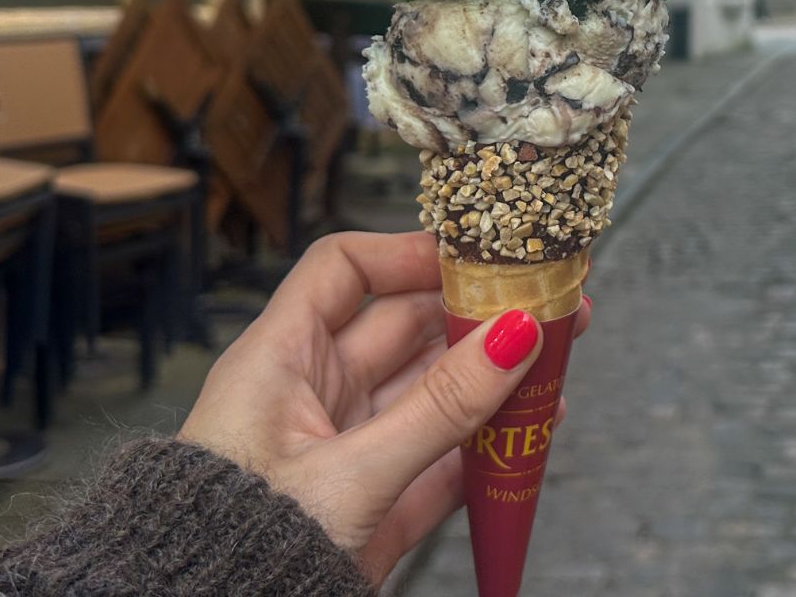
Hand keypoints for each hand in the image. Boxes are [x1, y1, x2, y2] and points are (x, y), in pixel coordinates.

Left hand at [179, 230, 590, 582]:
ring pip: (434, 394)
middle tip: (548, 304)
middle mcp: (313, 394)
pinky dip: (489, 445)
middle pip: (406, 328)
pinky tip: (534, 429)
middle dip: (478, 314)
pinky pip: (443, 458)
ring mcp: (347, 448)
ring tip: (557, 361)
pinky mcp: (376, 503)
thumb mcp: (349, 472)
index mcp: (279, 360)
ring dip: (493, 380)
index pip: (345, 270)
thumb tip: (514, 337)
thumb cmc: (238, 543)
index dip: (409, 253)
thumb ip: (439, 408)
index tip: (477, 254)